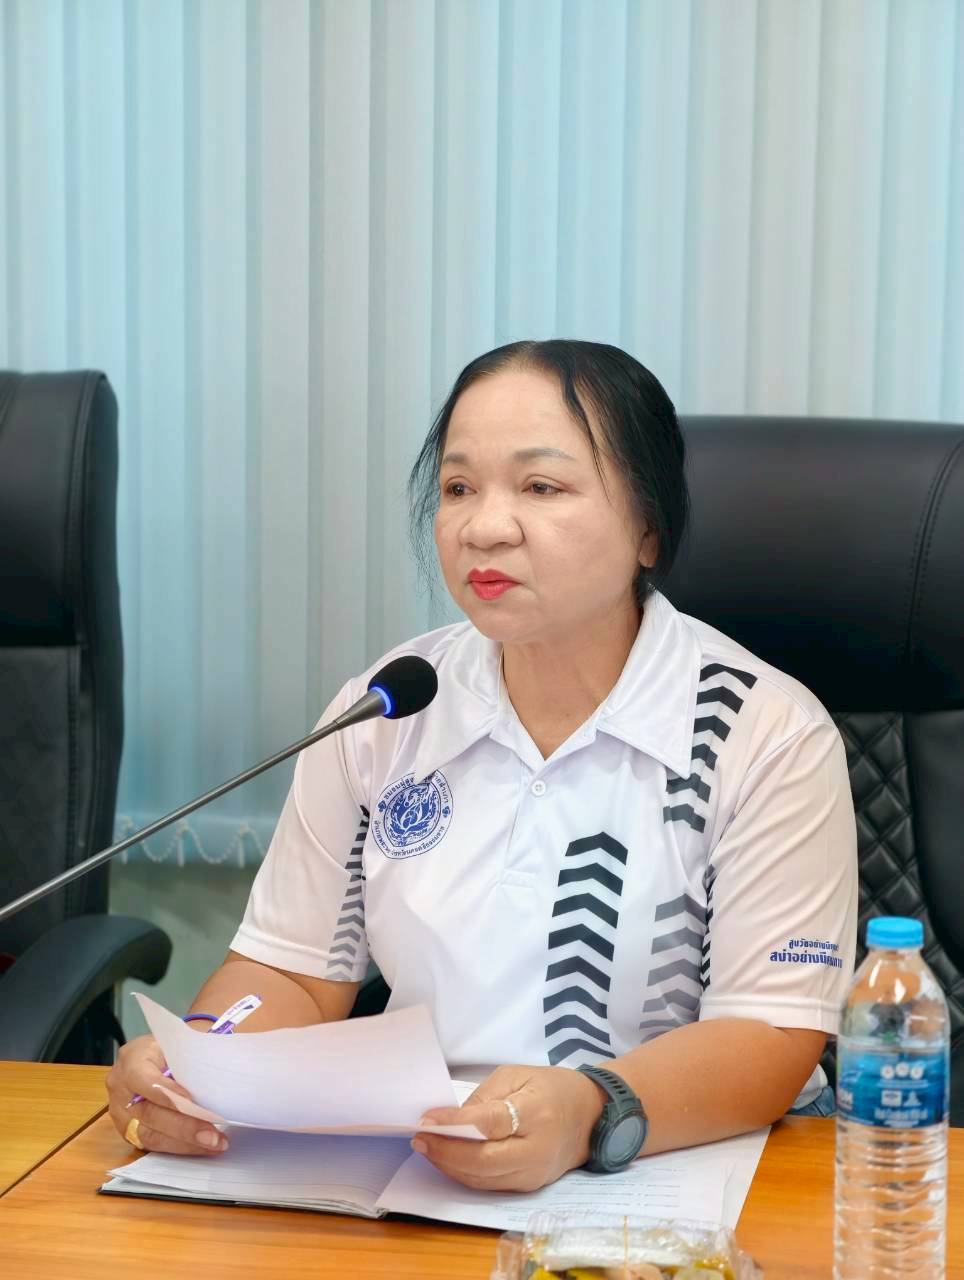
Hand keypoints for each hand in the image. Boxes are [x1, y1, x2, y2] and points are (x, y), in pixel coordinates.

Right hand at [105, 1034, 227, 1155]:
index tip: (193, 1102)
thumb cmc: (176, 1046)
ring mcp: (123, 1113)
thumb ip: (201, 1047)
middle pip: (150, 1112)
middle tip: (212, 1135)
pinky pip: (154, 1145)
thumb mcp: (187, 1037)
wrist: (158, 1058)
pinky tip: (203, 1146)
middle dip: (184, 1126)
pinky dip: (181, 1147)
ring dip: (185, 1143)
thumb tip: (227, 1059)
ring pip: (151, 1135)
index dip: (166, 1093)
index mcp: (132, 1058)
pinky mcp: (129, 1132)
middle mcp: (121, 1087)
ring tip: (214, 1143)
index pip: (142, 1077)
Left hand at [412, 1064, 603, 1192]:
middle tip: (420, 1139)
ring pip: (483, 1179)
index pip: (489, 1124)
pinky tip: (449, 1160)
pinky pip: (490, 1185)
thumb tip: (452, 1120)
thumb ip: (484, 1097)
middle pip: (483, 1162)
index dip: (455, 1125)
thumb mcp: (517, 1075)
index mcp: (536, 1113)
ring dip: (450, 1166)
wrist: (591, 1116)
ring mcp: (534, 1175)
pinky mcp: (530, 1187)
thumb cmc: (552, 1088)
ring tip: (427, 1148)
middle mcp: (536, 1150)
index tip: (427, 1120)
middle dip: (446, 1152)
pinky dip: (465, 1174)